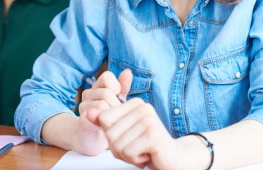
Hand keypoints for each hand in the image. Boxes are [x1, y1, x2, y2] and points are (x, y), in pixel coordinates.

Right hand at [74, 69, 131, 154]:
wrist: (95, 139)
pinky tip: (107, 126)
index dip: (116, 86)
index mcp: (97, 87)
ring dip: (113, 114)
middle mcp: (88, 93)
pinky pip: (98, 115)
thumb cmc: (110, 118)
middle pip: (107, 92)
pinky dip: (107, 121)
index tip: (119, 97)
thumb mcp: (119, 101)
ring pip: (103, 103)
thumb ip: (123, 87)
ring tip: (114, 120)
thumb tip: (128, 71)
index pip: (107, 76)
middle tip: (118, 114)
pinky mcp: (83, 118)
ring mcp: (83, 106)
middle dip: (117, 104)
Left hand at [87, 91, 206, 168]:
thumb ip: (105, 122)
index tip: (129, 138)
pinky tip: (148, 155)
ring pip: (117, 145)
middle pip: (109, 134)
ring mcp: (149, 120)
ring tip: (143, 151)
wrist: (174, 159)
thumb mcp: (123, 132)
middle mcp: (143, 107)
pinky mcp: (153, 135)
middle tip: (137, 147)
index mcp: (135, 103)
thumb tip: (87, 112)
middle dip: (119, 148)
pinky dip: (135, 159)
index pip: (103, 119)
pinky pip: (127, 153)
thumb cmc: (146, 146)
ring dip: (128, 155)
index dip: (111, 136)